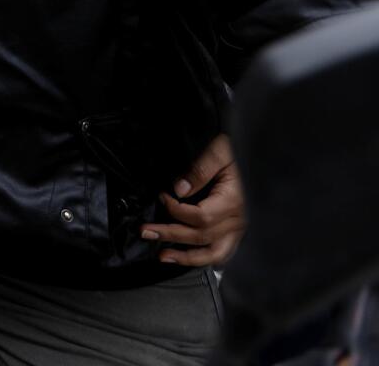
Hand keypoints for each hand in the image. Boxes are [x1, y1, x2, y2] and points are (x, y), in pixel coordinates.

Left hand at [141, 134, 244, 265]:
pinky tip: (189, 258)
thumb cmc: (239, 151)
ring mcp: (240, 228)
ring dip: (187, 258)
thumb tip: (179, 190)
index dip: (176, 211)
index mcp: (234, 201)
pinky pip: (224, 252)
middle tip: (146, 232)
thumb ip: (199, 170)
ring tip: (164, 257)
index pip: (200, 217)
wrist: (262, 154)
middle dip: (170, 235)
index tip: (162, 198)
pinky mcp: (238, 230)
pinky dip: (206, 258)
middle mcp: (239, 220)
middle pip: (201, 236)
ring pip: (215, 253)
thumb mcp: (219, 152)